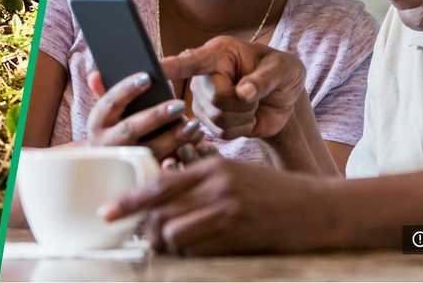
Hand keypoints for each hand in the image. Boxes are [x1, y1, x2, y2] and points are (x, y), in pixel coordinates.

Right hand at [85, 70, 204, 159]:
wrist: (108, 171)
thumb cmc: (113, 130)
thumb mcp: (106, 114)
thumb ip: (104, 92)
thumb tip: (95, 74)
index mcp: (97, 123)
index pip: (109, 102)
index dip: (127, 89)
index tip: (147, 77)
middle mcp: (106, 144)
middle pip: (131, 128)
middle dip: (156, 116)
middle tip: (180, 104)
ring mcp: (124, 163)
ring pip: (150, 150)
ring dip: (175, 137)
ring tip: (194, 124)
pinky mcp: (140, 175)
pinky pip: (163, 165)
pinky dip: (182, 152)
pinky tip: (196, 141)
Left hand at [100, 155, 333, 254]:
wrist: (315, 210)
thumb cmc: (273, 191)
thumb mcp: (235, 172)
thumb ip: (200, 180)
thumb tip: (161, 193)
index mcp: (212, 168)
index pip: (159, 184)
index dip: (129, 201)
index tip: (107, 212)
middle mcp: (217, 188)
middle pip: (161, 214)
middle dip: (147, 231)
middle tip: (145, 239)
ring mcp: (228, 214)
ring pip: (175, 235)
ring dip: (166, 246)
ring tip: (168, 248)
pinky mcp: (238, 237)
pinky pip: (198, 252)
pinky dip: (189, 255)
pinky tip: (193, 253)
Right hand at [163, 36, 305, 138]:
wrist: (285, 98)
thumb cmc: (283, 73)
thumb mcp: (283, 69)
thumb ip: (264, 79)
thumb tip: (244, 92)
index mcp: (219, 53)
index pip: (191, 61)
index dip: (171, 66)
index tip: (153, 69)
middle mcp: (204, 75)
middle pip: (215, 98)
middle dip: (242, 102)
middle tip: (254, 93)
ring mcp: (203, 100)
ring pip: (217, 118)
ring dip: (243, 116)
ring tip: (251, 103)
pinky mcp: (210, 121)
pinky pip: (222, 133)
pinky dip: (242, 128)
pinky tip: (247, 117)